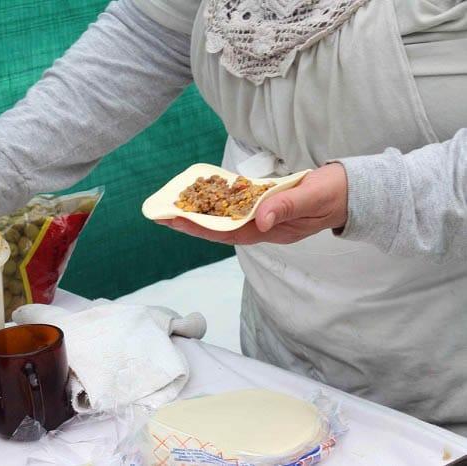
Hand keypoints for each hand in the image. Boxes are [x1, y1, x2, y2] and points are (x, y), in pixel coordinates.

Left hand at [157, 163, 347, 245]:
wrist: (354, 191)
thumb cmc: (336, 194)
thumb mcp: (313, 198)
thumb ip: (287, 207)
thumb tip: (258, 220)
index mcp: (275, 231)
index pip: (230, 232)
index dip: (202, 228)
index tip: (177, 221)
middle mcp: (266, 228)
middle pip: (223, 229)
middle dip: (193, 223)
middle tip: (163, 215)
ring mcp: (267, 218)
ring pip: (228, 219)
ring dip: (203, 214)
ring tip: (176, 207)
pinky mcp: (269, 206)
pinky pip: (239, 207)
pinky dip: (220, 202)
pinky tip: (204, 196)